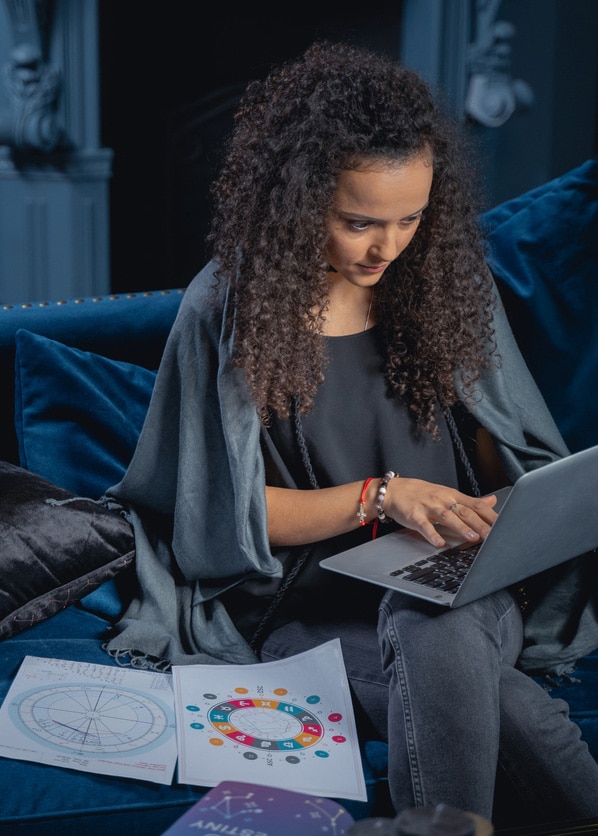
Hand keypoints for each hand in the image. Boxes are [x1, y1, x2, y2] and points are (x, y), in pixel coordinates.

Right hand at [383, 477, 497, 546]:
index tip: (504, 525)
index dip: (491, 515)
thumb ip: (470, 501)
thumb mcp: (448, 494)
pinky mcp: (414, 515)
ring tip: (473, 537)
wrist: (395, 490)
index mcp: (453, 495)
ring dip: (460, 527)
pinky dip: (432, 534)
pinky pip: (424, 525)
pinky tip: (439, 543)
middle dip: (481, 524)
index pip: (476, 504)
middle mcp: (443, 499)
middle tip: (494, 536)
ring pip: (447, 516)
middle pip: (465, 511)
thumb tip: (492, 501)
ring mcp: (428, 507)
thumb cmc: (423, 494)